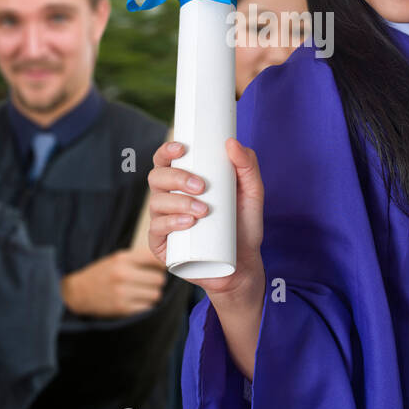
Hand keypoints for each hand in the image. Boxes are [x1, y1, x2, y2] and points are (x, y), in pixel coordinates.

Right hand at [61, 248, 167, 316]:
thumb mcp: (117, 258)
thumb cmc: (101, 274)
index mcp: (122, 258)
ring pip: (156, 294)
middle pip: (159, 279)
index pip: (155, 259)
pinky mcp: (123, 308)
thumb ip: (139, 258)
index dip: (162, 264)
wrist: (77, 292)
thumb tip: (166, 263)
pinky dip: (146, 305)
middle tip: (150, 282)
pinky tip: (137, 301)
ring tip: (142, 292)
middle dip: (157, 281)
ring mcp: (123, 292)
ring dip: (152, 295)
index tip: (163, 268)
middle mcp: (123, 274)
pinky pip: (147, 307)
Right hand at [147, 138, 264, 301]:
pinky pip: (156, 230)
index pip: (165, 161)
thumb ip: (248, 166)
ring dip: (178, 202)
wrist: (244, 265)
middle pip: (157, 178)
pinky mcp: (163, 246)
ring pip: (156, 203)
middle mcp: (168, 199)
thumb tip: (232, 142)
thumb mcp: (252, 193)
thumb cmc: (243, 226)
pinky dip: (171, 223)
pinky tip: (188, 223)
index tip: (182, 148)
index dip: (166, 150)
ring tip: (203, 210)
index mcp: (183, 183)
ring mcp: (163, 222)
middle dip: (177, 177)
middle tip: (202, 186)